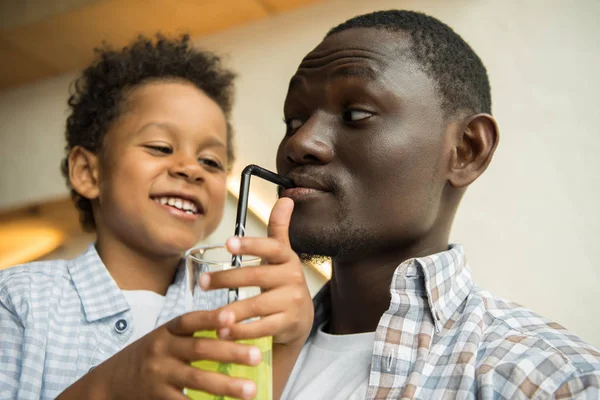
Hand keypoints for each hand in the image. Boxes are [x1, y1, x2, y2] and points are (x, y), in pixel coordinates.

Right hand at [58, 310, 260, 399]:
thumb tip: (233, 328)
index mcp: (166, 331)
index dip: (211, 318)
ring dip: (225, 385)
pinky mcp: (157, 398)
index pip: (190, 320)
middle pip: (199, 349)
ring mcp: (158, 375)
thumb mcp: (164, 338)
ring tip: (250, 389)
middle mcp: (161, 350)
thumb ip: (192, 334)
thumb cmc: (149, 356)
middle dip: (230, 353)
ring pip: (196, 380)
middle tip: (257, 356)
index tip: (232, 316)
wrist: (110, 382)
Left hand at [200, 197, 313, 347]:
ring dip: (234, 311)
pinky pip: (262, 328)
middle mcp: (292, 278)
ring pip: (258, 306)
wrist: (301, 317)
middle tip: (203, 283)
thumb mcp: (282, 255)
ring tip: (214, 315)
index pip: (271, 247)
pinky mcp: (288, 324)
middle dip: (227, 280)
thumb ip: (279, 229)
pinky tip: (224, 332)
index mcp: (288, 258)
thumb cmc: (283, 281)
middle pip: (256, 277)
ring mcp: (291, 302)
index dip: (250, 245)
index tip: (227, 243)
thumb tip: (285, 199)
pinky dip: (242, 332)